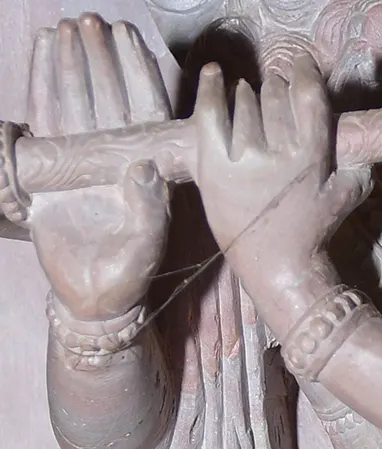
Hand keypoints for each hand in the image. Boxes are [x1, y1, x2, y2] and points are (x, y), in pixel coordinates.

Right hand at [28, 16, 170, 321]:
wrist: (90, 300)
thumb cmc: (124, 280)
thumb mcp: (143, 252)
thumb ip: (150, 214)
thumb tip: (145, 169)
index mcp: (145, 172)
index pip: (145, 113)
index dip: (137, 74)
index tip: (129, 38)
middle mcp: (116, 158)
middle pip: (110, 96)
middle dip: (102, 58)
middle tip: (92, 22)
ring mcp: (84, 159)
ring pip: (79, 99)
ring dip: (74, 63)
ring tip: (68, 28)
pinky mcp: (53, 165)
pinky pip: (48, 116)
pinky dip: (43, 83)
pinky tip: (44, 51)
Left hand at [192, 53, 367, 330]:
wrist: (277, 269)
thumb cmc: (310, 235)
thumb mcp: (343, 200)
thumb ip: (356, 171)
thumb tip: (363, 150)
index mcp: (312, 158)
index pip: (309, 98)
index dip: (305, 72)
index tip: (301, 62)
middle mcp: (279, 154)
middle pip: (276, 97)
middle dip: (276, 87)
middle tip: (274, 89)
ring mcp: (245, 159)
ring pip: (246, 103)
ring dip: (248, 94)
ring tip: (248, 95)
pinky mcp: (214, 166)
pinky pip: (209, 115)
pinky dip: (211, 89)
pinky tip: (214, 74)